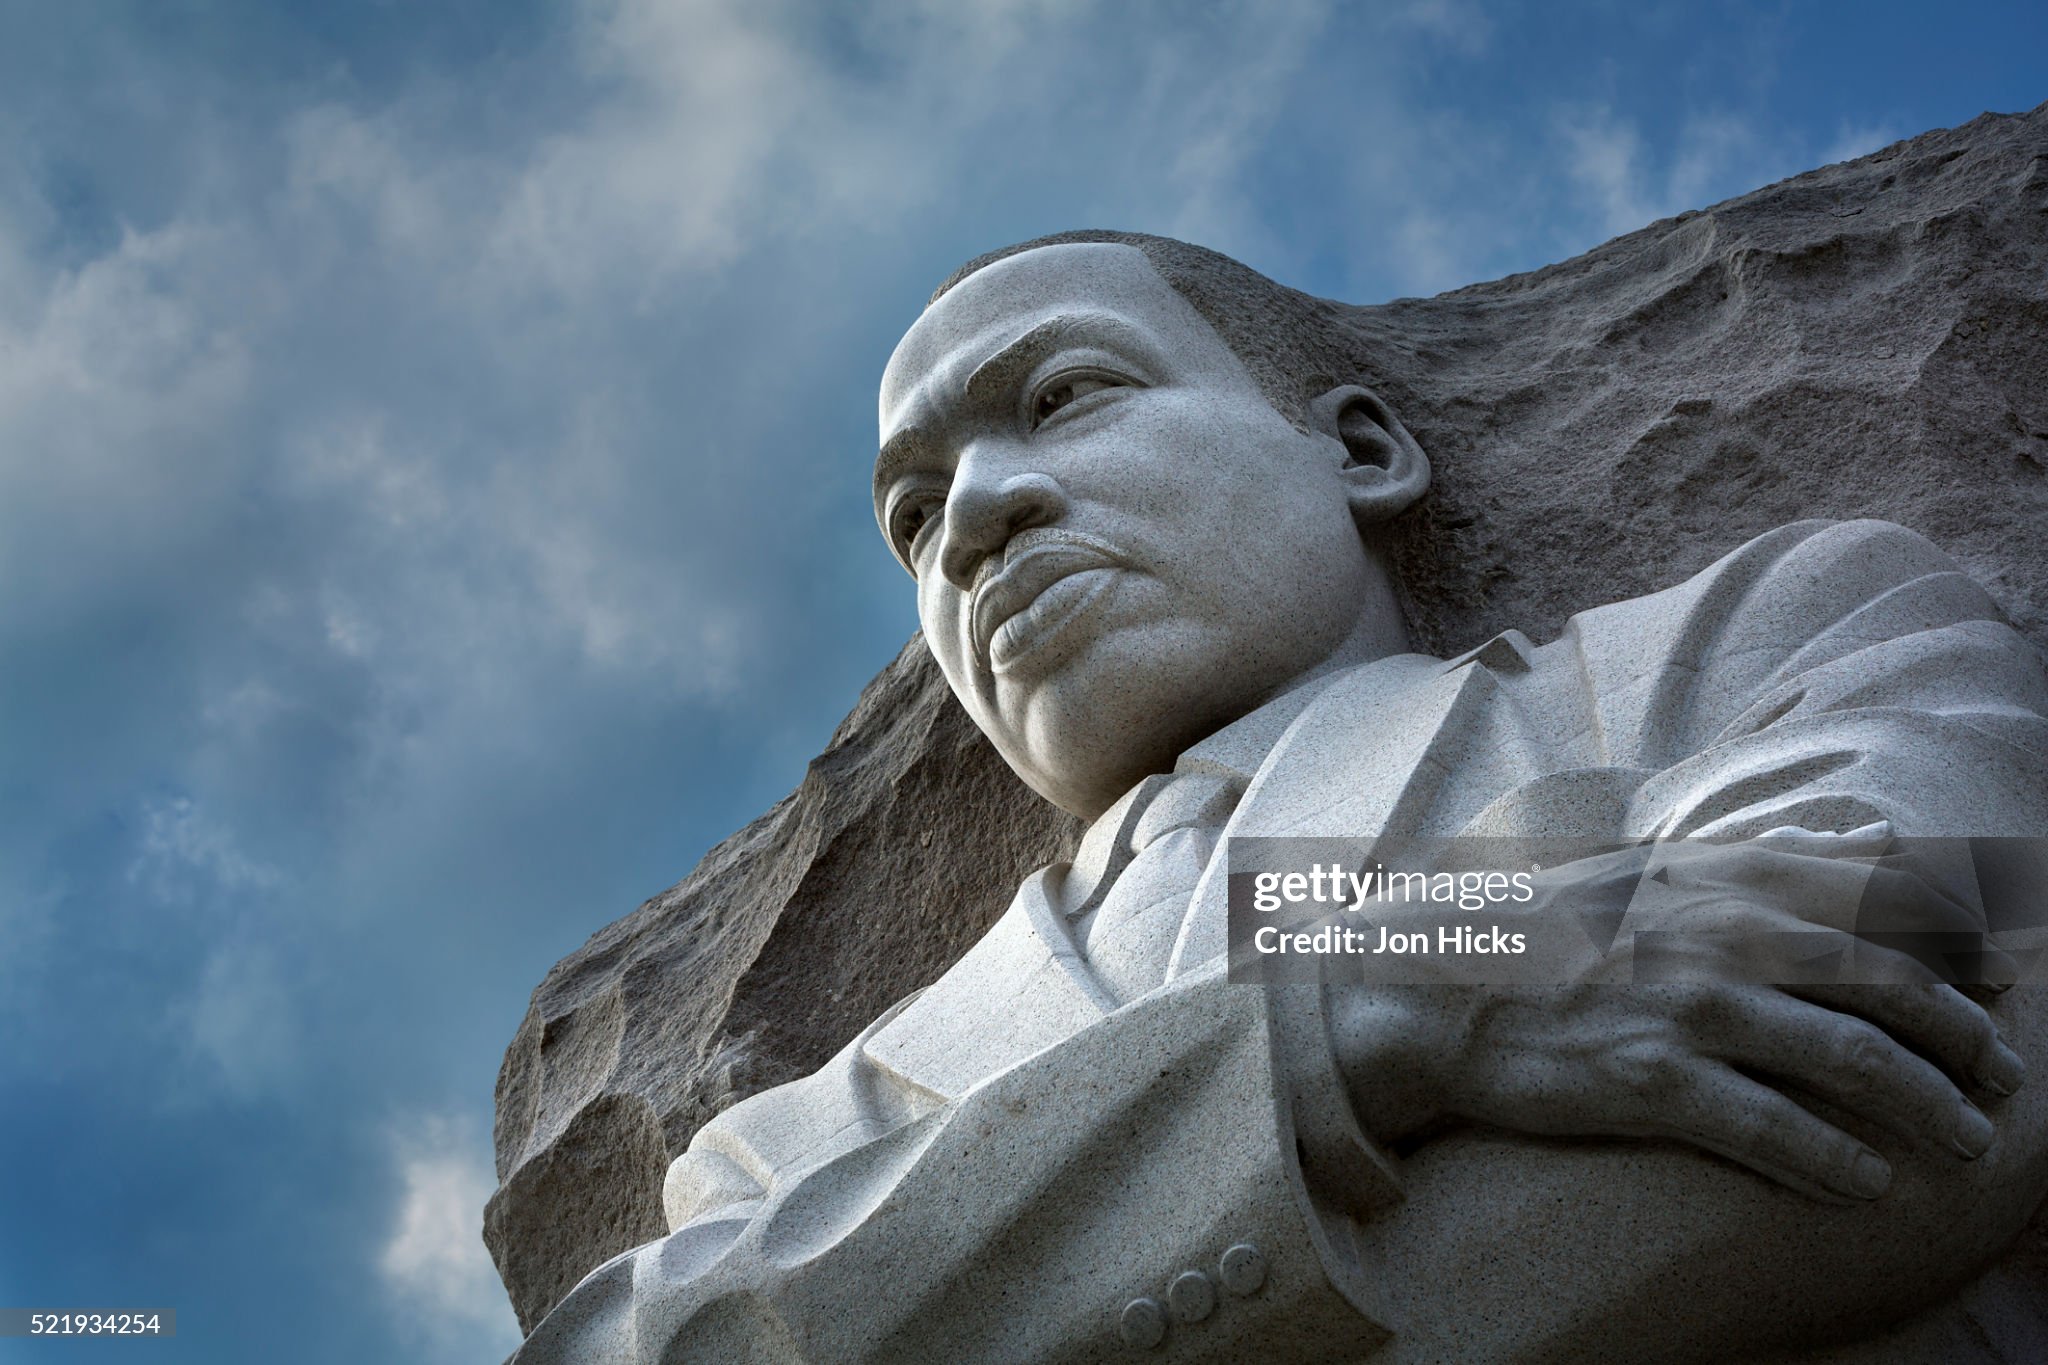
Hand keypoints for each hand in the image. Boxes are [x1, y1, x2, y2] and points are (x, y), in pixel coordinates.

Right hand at [1331, 839, 2026, 1203]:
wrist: (1434, 989)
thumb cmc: (1550, 932)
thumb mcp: (1659, 870)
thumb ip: (1773, 853)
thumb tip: (1881, 835)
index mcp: (1722, 875)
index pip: (1881, 894)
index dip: (1959, 938)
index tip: (2003, 976)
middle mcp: (1718, 933)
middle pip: (1889, 981)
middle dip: (1966, 1036)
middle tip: (2002, 1078)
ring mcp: (1688, 1006)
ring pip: (1852, 1058)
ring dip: (1928, 1106)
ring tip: (1964, 1142)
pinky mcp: (1652, 1080)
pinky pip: (1773, 1128)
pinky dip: (1834, 1161)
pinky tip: (1866, 1183)